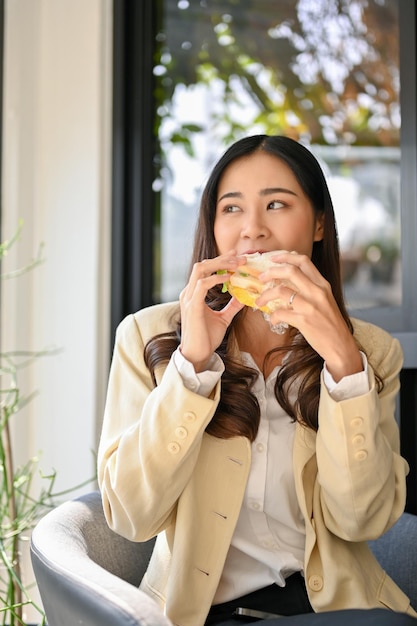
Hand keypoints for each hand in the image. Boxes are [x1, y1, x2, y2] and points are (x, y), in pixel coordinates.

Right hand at [179, 251, 244, 371]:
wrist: (198, 354)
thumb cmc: (207, 338)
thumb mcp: (223, 318)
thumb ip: (231, 306)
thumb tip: (244, 297)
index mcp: (194, 294)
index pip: (205, 269)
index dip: (220, 261)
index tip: (236, 257)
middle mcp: (189, 293)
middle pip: (202, 265)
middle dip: (222, 259)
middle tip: (240, 257)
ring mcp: (189, 298)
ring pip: (200, 269)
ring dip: (220, 265)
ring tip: (237, 265)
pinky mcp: (192, 306)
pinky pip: (202, 284)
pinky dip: (216, 278)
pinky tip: (229, 278)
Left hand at [255, 252, 362, 381]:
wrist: (341, 346)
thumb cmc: (330, 324)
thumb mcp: (325, 300)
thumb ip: (311, 288)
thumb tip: (289, 280)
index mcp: (323, 284)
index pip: (304, 261)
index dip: (286, 257)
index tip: (273, 258)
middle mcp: (317, 292)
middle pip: (290, 270)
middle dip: (271, 271)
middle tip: (261, 277)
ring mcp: (310, 306)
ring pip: (280, 290)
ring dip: (265, 295)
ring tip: (259, 302)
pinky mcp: (304, 321)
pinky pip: (280, 313)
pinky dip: (272, 316)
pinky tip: (273, 320)